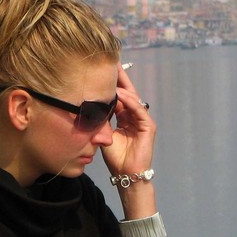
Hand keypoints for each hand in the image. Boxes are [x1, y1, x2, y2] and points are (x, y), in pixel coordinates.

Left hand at [100, 62, 155, 177]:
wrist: (126, 174)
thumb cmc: (115, 157)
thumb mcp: (104, 134)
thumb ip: (100, 119)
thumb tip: (88, 105)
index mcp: (123, 117)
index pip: (117, 96)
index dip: (110, 84)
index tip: (100, 69)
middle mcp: (133, 116)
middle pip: (127, 92)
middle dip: (119, 78)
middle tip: (110, 61)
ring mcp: (142, 120)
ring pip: (132, 98)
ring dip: (122, 85)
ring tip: (113, 72)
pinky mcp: (148, 126)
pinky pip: (138, 109)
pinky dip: (129, 101)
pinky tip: (119, 93)